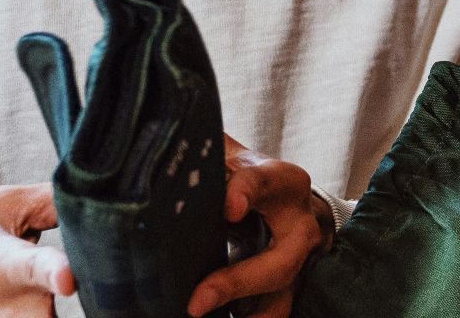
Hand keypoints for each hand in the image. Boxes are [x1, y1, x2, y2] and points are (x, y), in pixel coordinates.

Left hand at [186, 134, 330, 317]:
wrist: (285, 200)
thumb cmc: (246, 175)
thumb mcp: (228, 158)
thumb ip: (198, 157)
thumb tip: (160, 159)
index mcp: (283, 182)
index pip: (262, 182)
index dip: (245, 193)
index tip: (228, 208)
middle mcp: (299, 226)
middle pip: (281, 261)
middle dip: (239, 283)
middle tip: (197, 302)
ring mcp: (298, 263)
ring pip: (282, 300)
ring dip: (250, 317)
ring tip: (204, 316)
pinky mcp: (285, 289)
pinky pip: (270, 313)